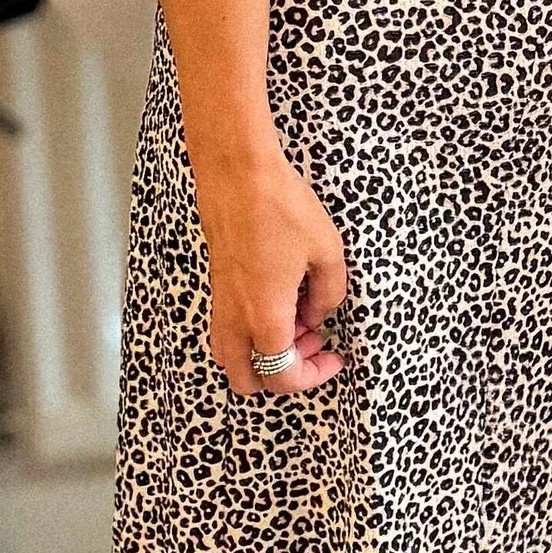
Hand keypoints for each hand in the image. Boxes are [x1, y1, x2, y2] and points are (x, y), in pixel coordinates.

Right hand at [193, 143, 348, 396]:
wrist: (238, 173)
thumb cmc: (282, 207)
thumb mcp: (328, 251)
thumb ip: (330, 294)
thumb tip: (319, 315)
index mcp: (264, 316)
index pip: (281, 376)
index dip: (313, 377)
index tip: (334, 357)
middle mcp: (235, 316)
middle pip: (245, 378)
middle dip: (282, 373)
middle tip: (312, 342)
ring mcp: (220, 301)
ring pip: (231, 355)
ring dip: (263, 353)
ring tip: (297, 320)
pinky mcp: (216, 283)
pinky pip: (227, 327)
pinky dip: (252, 330)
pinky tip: (281, 298)